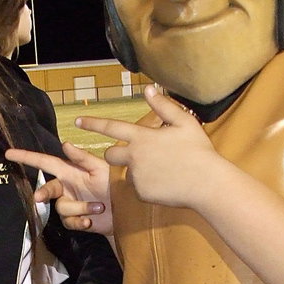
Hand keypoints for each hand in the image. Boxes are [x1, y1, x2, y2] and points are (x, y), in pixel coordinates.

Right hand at [6, 142, 111, 233]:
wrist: (126, 211)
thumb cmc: (114, 185)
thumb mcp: (101, 169)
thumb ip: (82, 158)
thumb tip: (65, 144)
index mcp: (70, 172)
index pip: (45, 162)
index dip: (27, 157)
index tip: (9, 153)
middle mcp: (66, 188)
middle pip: (47, 189)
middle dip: (43, 192)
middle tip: (39, 197)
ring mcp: (69, 204)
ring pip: (62, 208)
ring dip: (80, 208)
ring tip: (98, 207)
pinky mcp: (74, 220)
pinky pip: (69, 222)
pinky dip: (80, 221)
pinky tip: (90, 221)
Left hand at [75, 85, 216, 208]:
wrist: (206, 183)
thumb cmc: (198, 151)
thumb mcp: (184, 122)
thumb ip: (163, 105)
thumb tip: (148, 89)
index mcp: (142, 137)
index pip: (110, 127)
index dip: (92, 123)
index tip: (77, 120)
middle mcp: (134, 156)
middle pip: (110, 155)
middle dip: (117, 154)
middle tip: (140, 155)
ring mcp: (136, 177)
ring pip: (127, 173)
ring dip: (139, 171)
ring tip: (164, 171)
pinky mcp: (140, 194)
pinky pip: (139, 189)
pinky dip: (149, 187)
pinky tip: (167, 184)